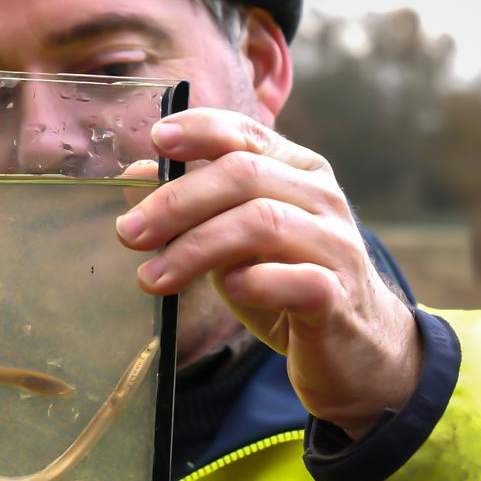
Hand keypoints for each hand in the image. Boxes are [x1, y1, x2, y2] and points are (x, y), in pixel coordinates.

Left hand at [115, 108, 420, 437]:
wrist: (351, 350)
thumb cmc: (283, 283)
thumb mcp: (231, 238)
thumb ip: (192, 205)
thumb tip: (137, 170)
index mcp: (297, 170)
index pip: (247, 133)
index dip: (200, 130)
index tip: (156, 139)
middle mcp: (322, 198)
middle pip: (245, 175)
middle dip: (178, 202)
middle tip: (129, 233)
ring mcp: (336, 245)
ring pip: (264, 223)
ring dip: (196, 247)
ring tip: (152, 277)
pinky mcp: (340, 297)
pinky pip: (300, 280)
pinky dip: (258, 281)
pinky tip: (228, 288)